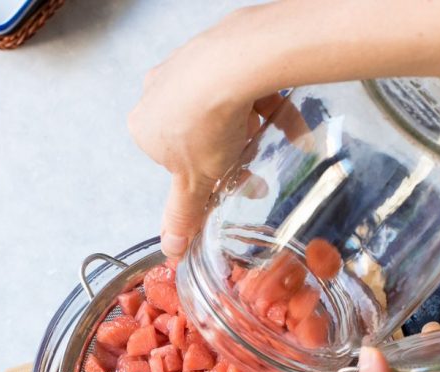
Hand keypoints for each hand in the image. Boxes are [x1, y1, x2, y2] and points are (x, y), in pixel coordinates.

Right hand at [128, 10, 277, 260]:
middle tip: (256, 175)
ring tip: (271, 144)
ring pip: (227, 112)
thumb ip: (184, 214)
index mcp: (145, 127)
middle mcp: (158, 95)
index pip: (177, 163)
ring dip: (253, 133)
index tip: (229, 185)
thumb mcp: (197, 181)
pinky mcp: (219, 53)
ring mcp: (187, 70)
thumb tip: (170, 249)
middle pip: (203, 137)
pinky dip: (271, 111)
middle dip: (233, 156)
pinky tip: (294, 130)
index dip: (207, 177)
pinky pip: (248, 90)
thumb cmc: (205, 124)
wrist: (231, 65)